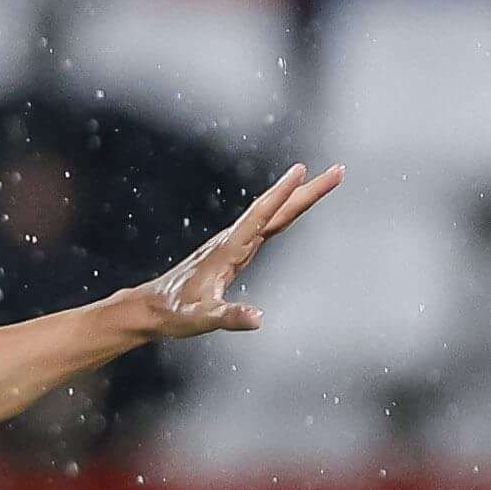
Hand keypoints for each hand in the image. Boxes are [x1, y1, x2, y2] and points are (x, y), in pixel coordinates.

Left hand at [125, 163, 344, 339]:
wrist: (152, 307)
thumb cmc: (175, 313)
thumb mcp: (202, 319)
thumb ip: (229, 317)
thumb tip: (258, 318)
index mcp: (228, 250)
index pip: (261, 216)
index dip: (282, 193)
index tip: (303, 170)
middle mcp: (233, 240)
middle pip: (276, 208)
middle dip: (308, 190)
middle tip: (337, 171)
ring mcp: (235, 243)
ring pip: (274, 214)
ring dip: (300, 196)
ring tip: (325, 181)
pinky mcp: (236, 250)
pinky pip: (267, 225)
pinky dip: (285, 211)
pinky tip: (293, 206)